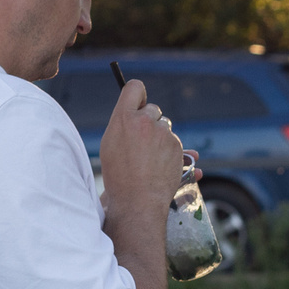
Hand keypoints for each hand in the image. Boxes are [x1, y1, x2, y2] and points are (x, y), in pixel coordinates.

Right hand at [100, 79, 183, 219]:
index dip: (138, 94)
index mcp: (123, 118)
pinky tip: (161, 165)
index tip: (138, 103)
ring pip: (165, 126)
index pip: (134, 88)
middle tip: (141, 141)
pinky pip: (176, 143)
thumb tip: (138, 112)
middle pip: (153, 109)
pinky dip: (172, 152)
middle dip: (150, 121)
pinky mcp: (177, 146)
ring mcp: (163, 133)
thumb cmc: (118, 175)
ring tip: (149, 158)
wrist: (136, 200)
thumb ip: (124, 124)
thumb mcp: (111, 144)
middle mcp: (144, 121)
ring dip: (161, 137)